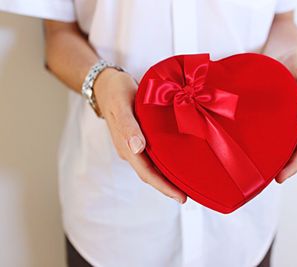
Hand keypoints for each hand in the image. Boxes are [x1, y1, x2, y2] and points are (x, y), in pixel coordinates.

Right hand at [94, 68, 186, 202]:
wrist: (105, 84)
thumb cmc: (116, 91)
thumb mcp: (122, 104)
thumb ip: (128, 126)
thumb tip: (137, 148)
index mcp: (125, 146)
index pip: (146, 173)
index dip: (163, 186)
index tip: (180, 197)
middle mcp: (129, 150)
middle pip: (149, 175)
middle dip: (167, 188)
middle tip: (187, 196)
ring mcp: (132, 146)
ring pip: (150, 168)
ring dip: (165, 178)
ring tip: (184, 185)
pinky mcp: (137, 138)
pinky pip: (151, 157)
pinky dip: (163, 165)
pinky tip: (174, 164)